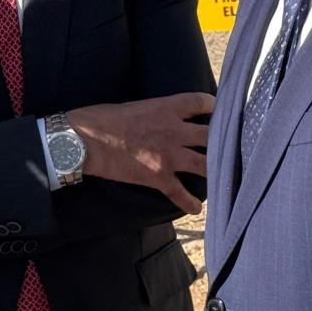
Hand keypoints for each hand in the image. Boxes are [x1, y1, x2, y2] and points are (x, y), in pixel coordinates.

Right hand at [66, 91, 214, 214]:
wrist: (84, 141)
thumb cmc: (101, 118)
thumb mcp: (135, 105)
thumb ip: (155, 111)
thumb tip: (161, 117)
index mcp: (166, 108)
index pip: (201, 102)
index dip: (213, 106)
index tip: (216, 110)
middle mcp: (174, 131)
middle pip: (211, 135)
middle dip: (222, 140)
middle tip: (228, 145)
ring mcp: (168, 156)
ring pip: (205, 165)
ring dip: (216, 171)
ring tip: (222, 175)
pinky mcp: (157, 177)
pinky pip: (181, 193)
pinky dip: (190, 203)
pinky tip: (197, 208)